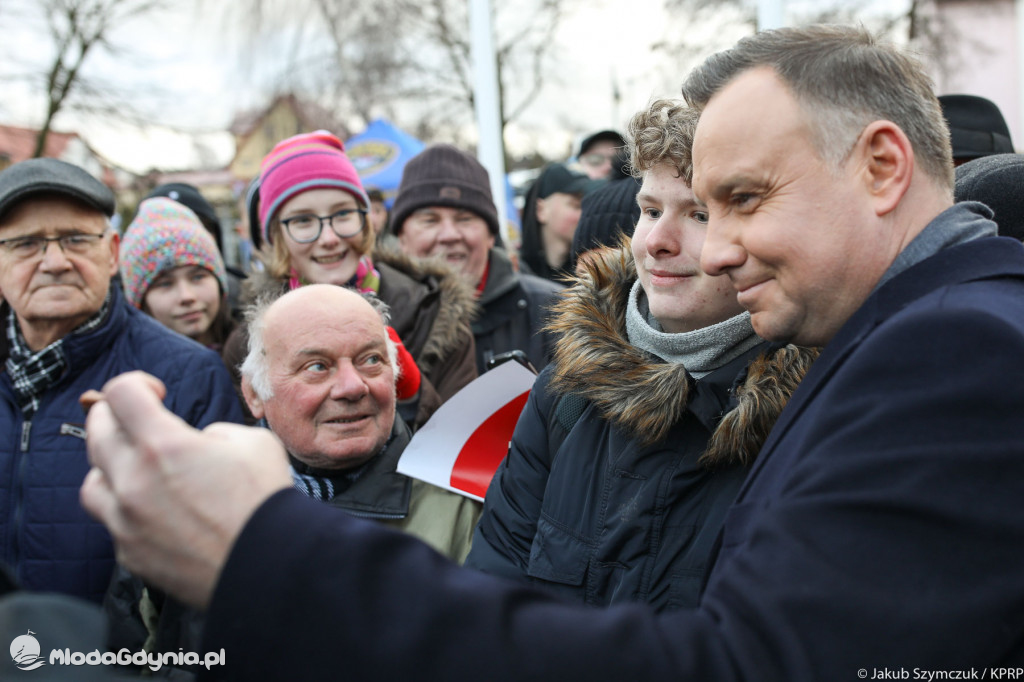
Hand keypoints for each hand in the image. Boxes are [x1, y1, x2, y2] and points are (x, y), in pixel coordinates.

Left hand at [80, 371, 290, 608]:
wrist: (268, 565)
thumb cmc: (265, 500)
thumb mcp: (252, 441)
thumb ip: (213, 433)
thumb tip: (198, 443)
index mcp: (164, 445)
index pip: (121, 393)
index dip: (137, 383)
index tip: (156, 393)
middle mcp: (134, 481)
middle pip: (97, 431)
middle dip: (118, 416)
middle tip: (140, 420)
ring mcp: (126, 521)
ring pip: (93, 481)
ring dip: (111, 466)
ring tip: (138, 469)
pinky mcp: (129, 553)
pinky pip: (113, 522)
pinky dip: (128, 509)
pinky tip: (156, 510)